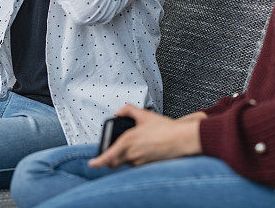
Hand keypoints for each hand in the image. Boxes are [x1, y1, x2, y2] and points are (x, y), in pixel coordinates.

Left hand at [88, 104, 202, 168]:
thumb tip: (119, 111)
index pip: (108, 156)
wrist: (181, 140)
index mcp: (128, 141)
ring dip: (124, 156)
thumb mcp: (145, 114)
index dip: (98, 162)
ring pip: (125, 162)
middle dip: (110, 158)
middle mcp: (132, 154)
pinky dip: (134, 157)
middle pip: (114, 162)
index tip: (92, 163)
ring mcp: (139, 161)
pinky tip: (143, 148)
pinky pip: (135, 163)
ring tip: (134, 144)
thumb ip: (128, 110)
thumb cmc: (165, 129)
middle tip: (110, 151)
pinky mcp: (146, 165)